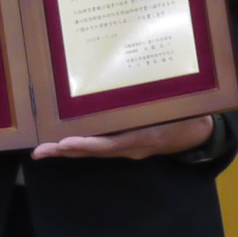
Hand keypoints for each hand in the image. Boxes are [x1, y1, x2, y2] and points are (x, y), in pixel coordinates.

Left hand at [32, 115, 215, 161]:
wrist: (197, 135)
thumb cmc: (187, 116)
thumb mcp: (176, 108)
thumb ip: (159, 101)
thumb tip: (143, 83)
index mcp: (143, 138)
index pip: (111, 144)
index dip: (88, 144)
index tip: (66, 142)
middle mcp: (131, 147)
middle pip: (94, 152)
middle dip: (66, 151)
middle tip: (41, 151)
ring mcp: (127, 148)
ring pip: (93, 151)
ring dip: (68, 150)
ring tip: (43, 149)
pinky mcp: (124, 145)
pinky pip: (99, 146)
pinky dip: (80, 144)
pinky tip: (63, 141)